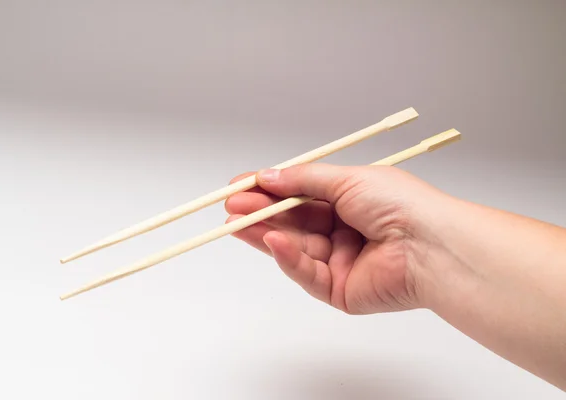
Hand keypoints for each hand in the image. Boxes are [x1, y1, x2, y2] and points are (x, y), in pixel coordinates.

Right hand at [225, 163, 447, 314]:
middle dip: (262, 213)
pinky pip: (307, 274)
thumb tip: (268, 176)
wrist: (430, 244)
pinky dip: (288, 258)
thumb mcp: (346, 179)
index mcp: (349, 203)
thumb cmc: (399, 204)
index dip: (271, 191)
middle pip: (293, 224)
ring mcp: (340, 263)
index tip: (241, 185)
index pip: (301, 198)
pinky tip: (272, 241)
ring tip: (237, 222)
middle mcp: (343, 233)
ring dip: (265, 234)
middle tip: (232, 205)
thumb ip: (304, 180)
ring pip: (295, 248)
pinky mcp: (340, 291)